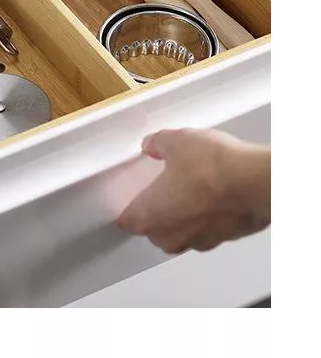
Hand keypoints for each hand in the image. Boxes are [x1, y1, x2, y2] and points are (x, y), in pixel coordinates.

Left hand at [117, 128, 270, 254]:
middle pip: (154, 232)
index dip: (127, 208)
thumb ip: (157, 144)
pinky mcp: (227, 238)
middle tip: (159, 190)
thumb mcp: (175, 141)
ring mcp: (202, 240)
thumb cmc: (213, 169)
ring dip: (182, 217)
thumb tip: (153, 144)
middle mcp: (174, 235)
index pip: (127, 222)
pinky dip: (207, 216)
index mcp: (152, 216)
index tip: (128, 197)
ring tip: (188, 190)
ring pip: (182, 234)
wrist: (256, 182)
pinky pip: (208, 230)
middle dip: (155, 213)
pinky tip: (213, 194)